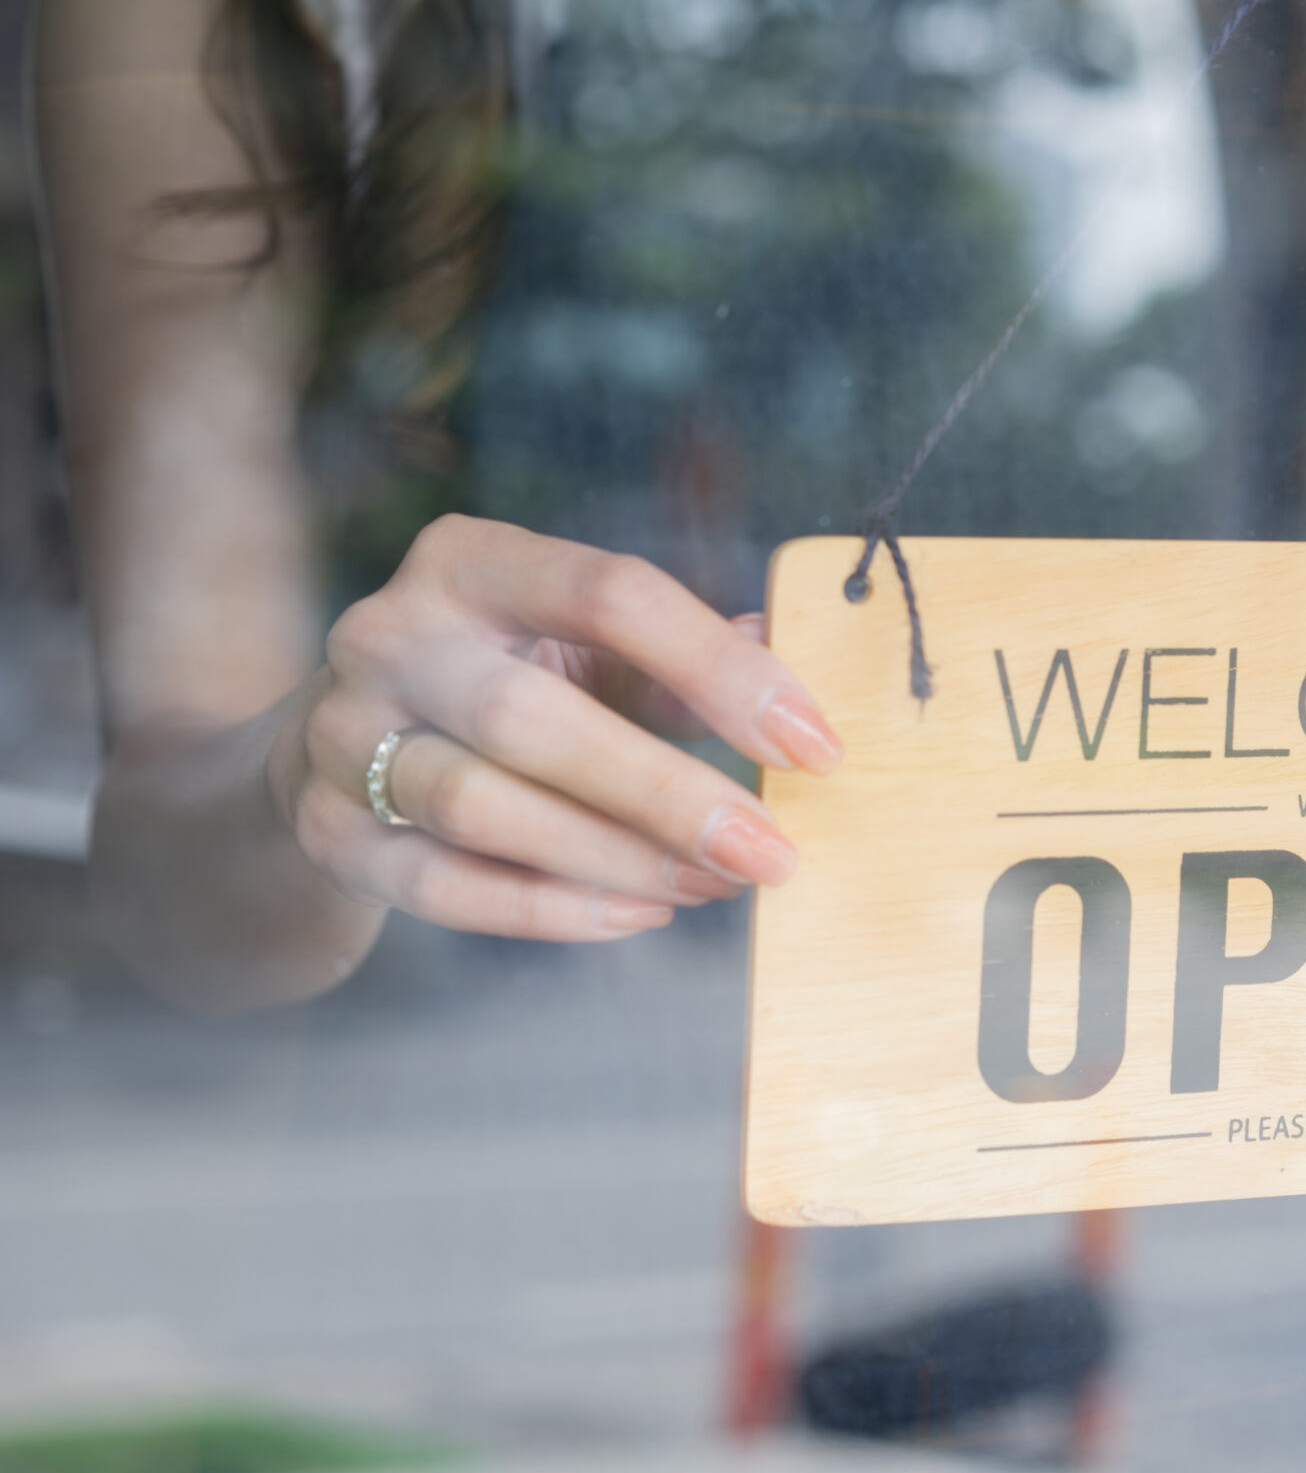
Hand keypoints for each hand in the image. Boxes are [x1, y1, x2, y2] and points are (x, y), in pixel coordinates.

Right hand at [269, 515, 842, 940]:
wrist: (337, 748)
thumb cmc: (505, 682)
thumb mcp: (585, 648)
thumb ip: (685, 663)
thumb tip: (799, 693)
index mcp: (470, 561)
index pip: (611, 592)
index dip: (722, 670)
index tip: (812, 745)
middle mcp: (389, 634)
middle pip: (532, 717)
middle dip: (669, 794)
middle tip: (771, 851)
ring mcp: (343, 735)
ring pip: (484, 810)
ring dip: (618, 858)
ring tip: (714, 883)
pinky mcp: (327, 832)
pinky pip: (446, 886)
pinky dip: (553, 909)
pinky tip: (639, 912)